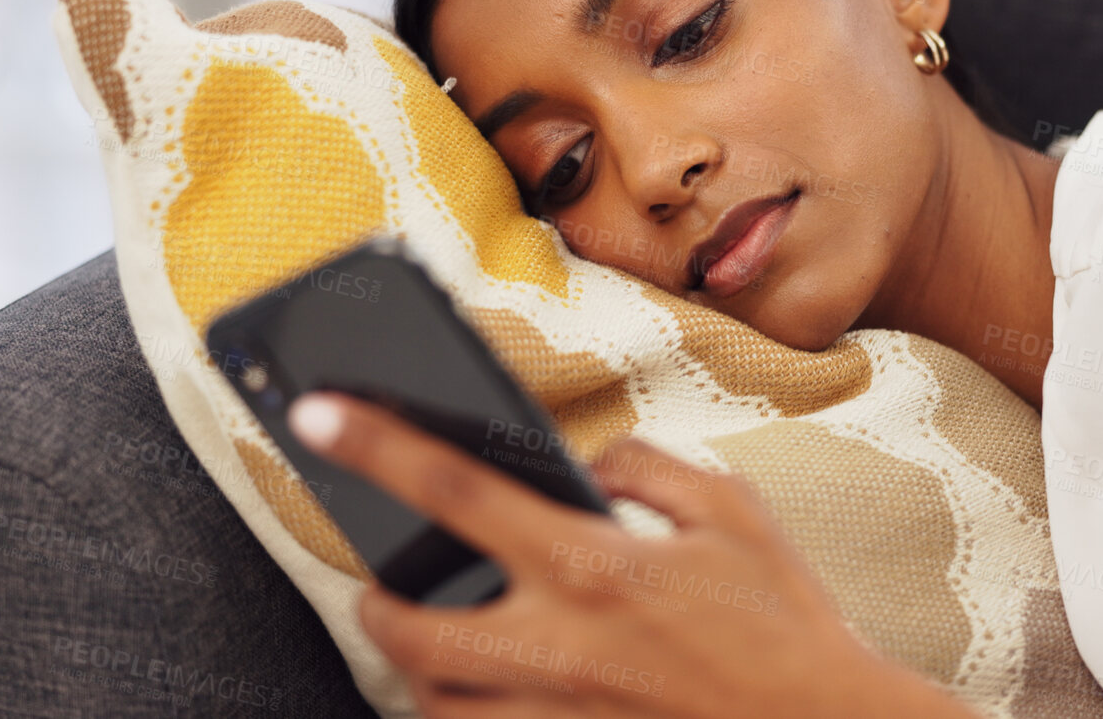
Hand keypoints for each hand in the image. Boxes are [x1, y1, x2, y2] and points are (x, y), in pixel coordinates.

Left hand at [287, 392, 979, 718]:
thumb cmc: (785, 623)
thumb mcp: (730, 510)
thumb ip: (645, 469)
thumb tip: (588, 467)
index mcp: (591, 563)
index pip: (453, 489)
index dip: (376, 443)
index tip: (317, 413)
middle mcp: (556, 645)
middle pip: (407, 626)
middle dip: (376, 602)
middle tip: (383, 584)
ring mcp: (556, 714)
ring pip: (433, 702)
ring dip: (420, 670)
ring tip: (441, 643)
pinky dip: (471, 717)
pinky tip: (498, 695)